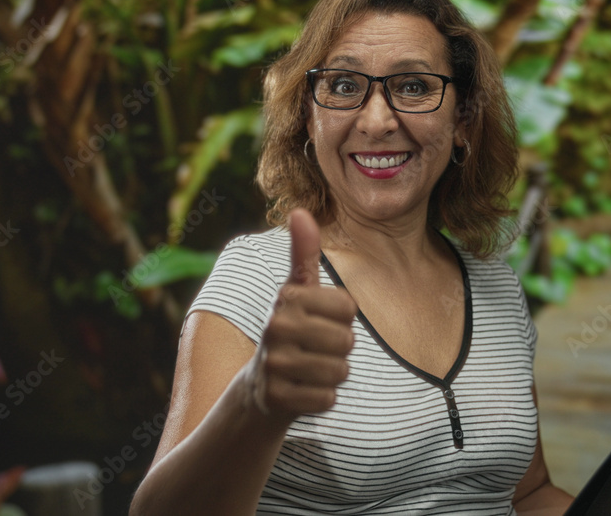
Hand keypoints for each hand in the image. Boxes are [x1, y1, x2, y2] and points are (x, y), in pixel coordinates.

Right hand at [246, 209, 356, 421]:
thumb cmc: (290, 331)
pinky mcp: (278, 399)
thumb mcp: (297, 291)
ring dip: (332, 375)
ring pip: (341, 371)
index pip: (349, 308)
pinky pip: (328, 399)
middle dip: (339, 349)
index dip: (342, 319)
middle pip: (348, 341)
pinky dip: (322, 399)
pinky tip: (302, 391)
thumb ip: (304, 253)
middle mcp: (275, 328)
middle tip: (313, 350)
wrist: (260, 389)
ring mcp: (274, 365)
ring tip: (309, 370)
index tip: (319, 321)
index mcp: (286, 298)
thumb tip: (301, 211)